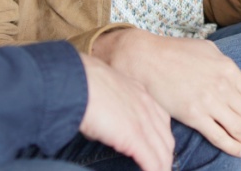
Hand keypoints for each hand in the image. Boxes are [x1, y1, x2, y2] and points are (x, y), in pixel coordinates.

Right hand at [77, 53, 173, 170]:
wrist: (75, 80)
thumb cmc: (81, 82)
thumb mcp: (104, 89)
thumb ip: (111, 104)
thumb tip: (101, 121)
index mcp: (139, 93)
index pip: (160, 119)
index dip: (162, 137)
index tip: (159, 149)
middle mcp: (146, 106)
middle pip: (166, 137)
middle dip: (166, 155)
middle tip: (162, 167)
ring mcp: (142, 121)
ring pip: (162, 150)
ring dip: (162, 165)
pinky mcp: (134, 137)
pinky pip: (151, 160)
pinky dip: (155, 170)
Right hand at [93, 28, 240, 158]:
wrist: (147, 58)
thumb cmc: (174, 51)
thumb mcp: (207, 49)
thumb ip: (223, 63)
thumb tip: (232, 73)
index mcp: (228, 68)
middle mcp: (223, 86)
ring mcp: (209, 102)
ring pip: (239, 127)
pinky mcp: (194, 116)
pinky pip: (219, 135)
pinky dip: (233, 146)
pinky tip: (240, 152)